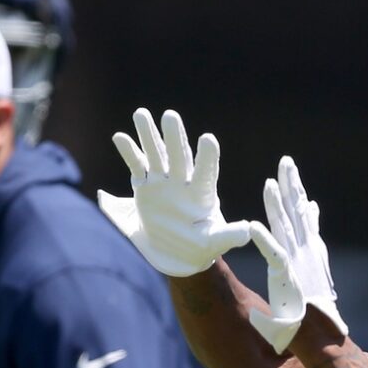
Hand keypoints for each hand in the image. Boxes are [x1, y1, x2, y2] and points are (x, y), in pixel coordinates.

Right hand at [97, 108, 257, 278]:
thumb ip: (228, 236)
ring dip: (149, 135)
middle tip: (171, 116)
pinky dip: (129, 152)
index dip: (207, 157)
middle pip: (179, 156)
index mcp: (202, 194)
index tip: (208, 139)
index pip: (206, 172)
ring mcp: (162, 182)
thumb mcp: (214, 243)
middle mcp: (183, 182)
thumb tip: (248, 231)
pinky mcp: (144, 186)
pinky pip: (136, 166)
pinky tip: (120, 137)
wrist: (174, 253)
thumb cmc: (200, 247)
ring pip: (156, 154)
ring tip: (142, 114)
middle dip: (175, 137)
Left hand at [243, 155, 345, 353]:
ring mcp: (297, 264)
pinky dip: (264, 240)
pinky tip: (253, 226)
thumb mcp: (312, 280)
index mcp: (310, 253)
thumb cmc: (315, 312)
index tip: (293, 177)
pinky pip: (274, 255)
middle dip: (292, 187)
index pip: (304, 219)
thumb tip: (312, 251)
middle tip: (287, 162)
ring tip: (270, 181)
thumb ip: (311, 258)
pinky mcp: (287, 278)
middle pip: (298, 213)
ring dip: (278, 204)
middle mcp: (305, 253)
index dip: (298, 197)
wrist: (321, 335)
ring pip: (286, 228)